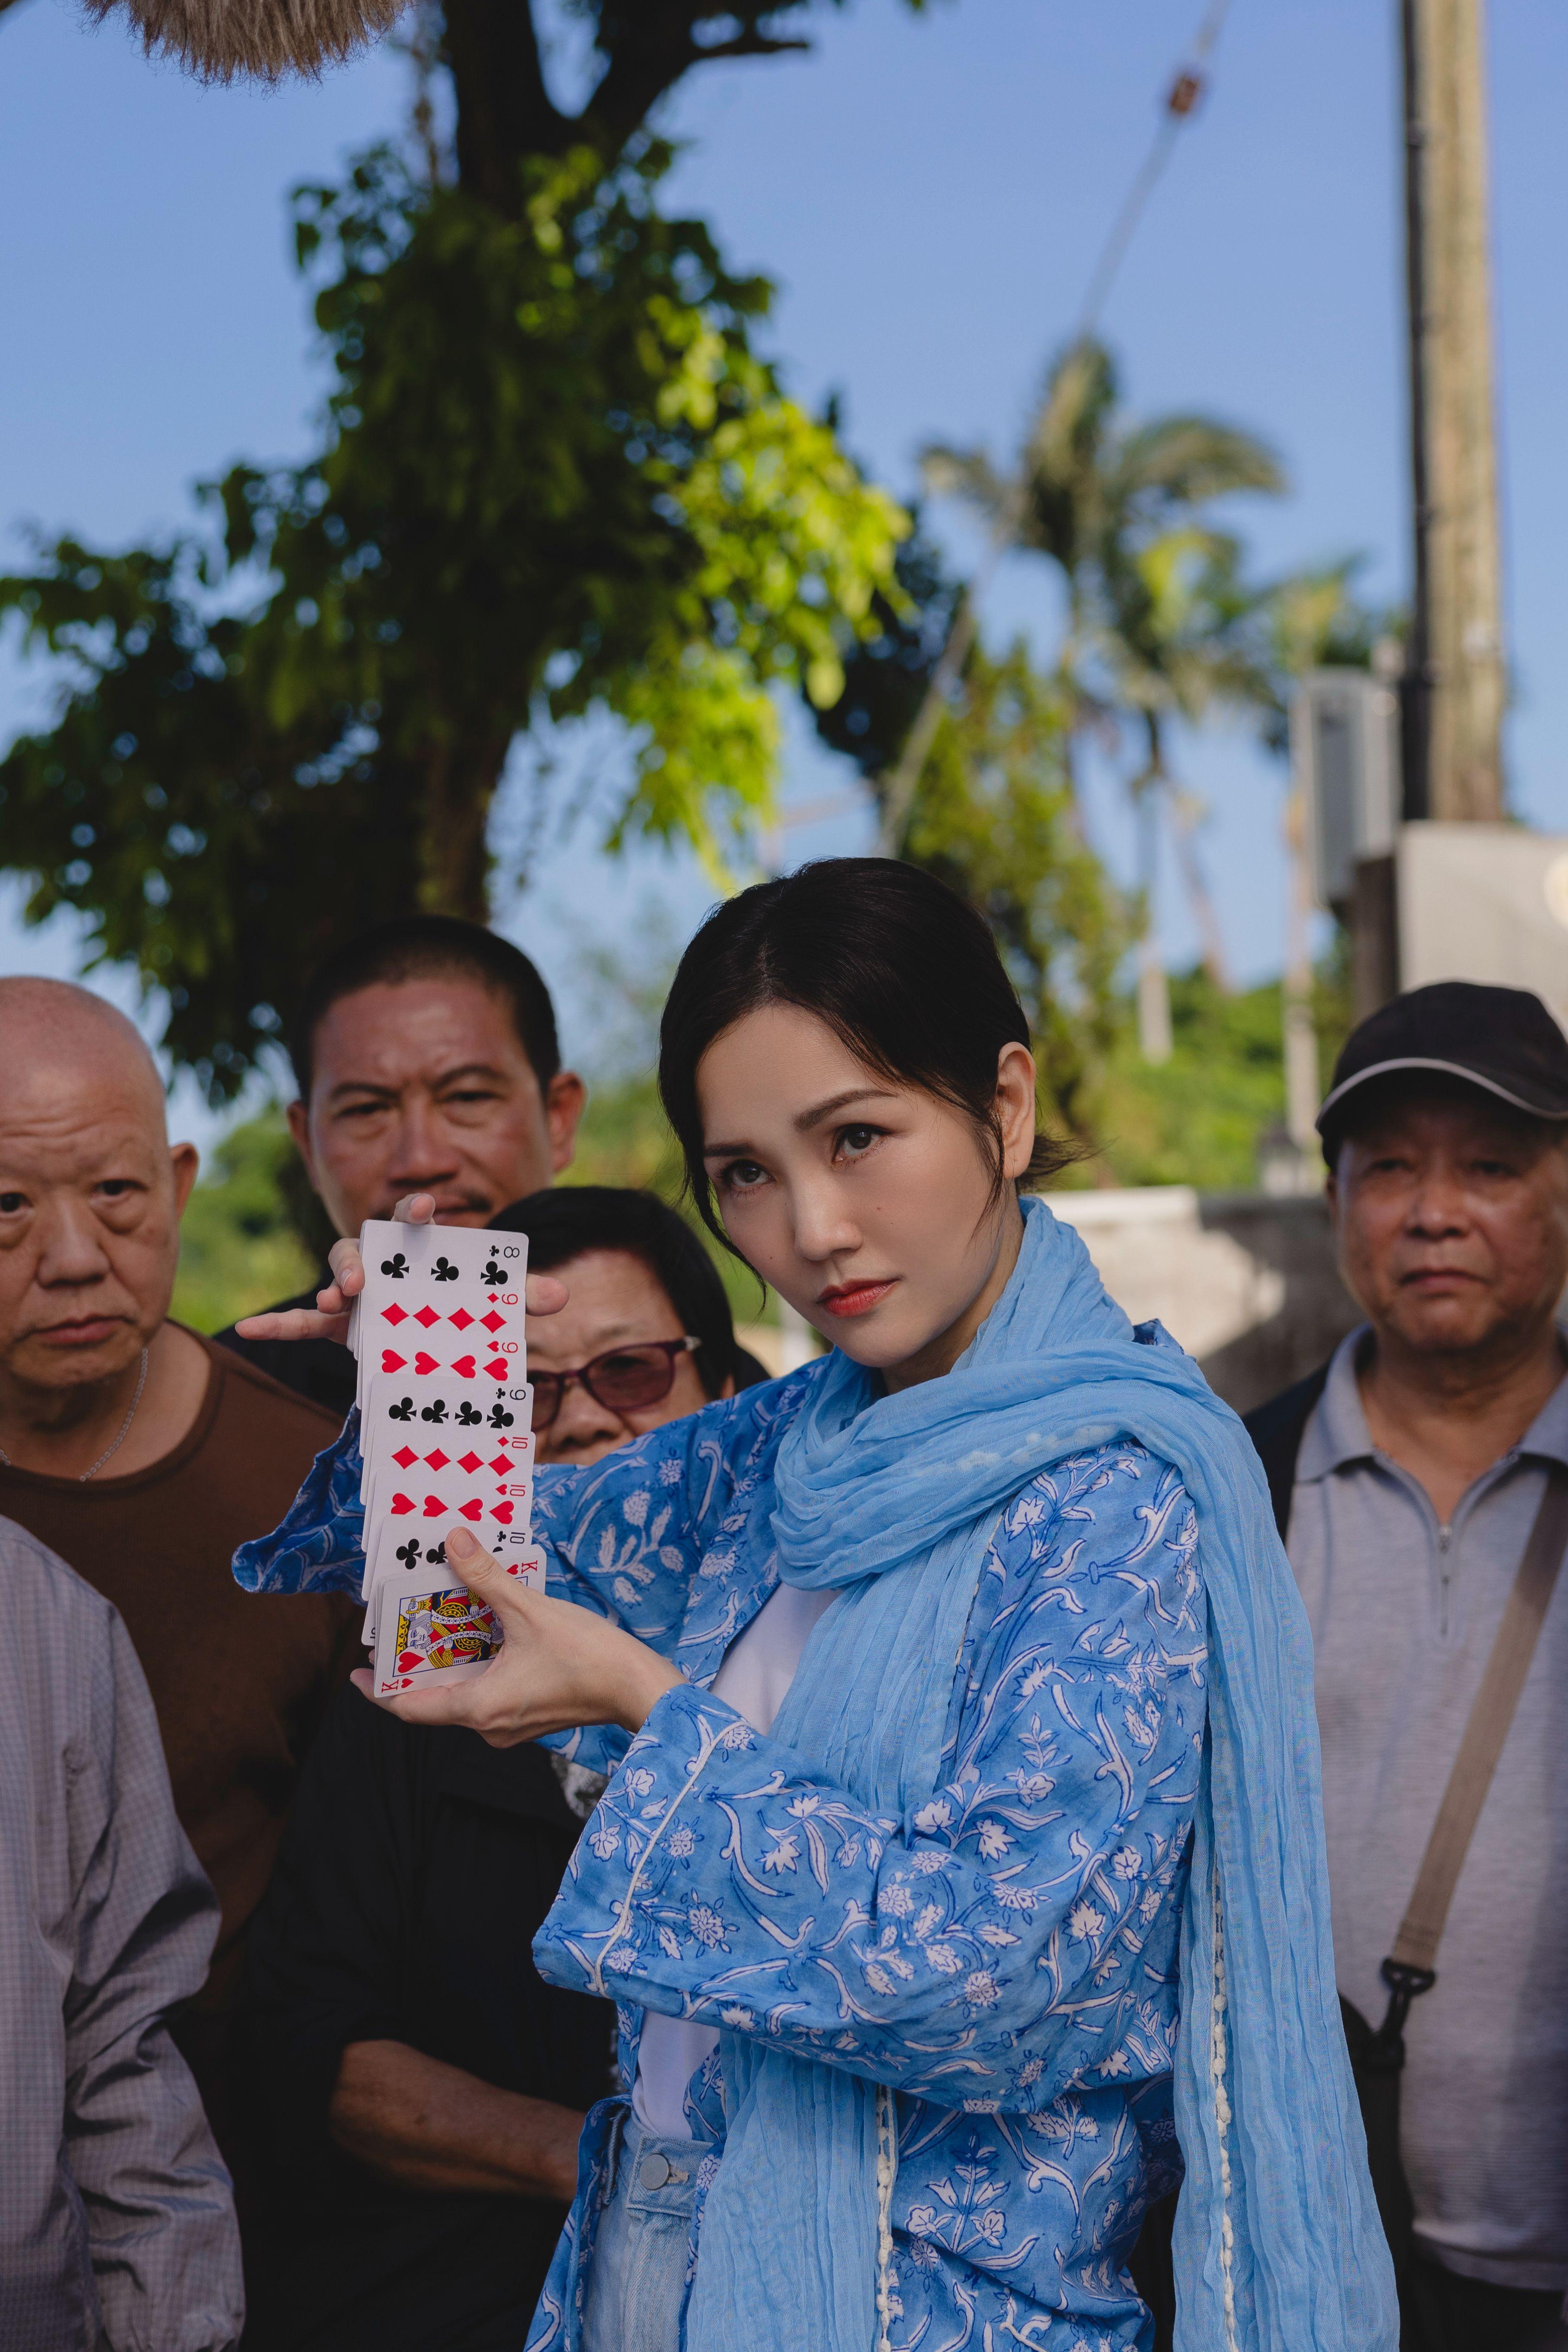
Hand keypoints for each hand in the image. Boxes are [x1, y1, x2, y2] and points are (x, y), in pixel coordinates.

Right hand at [234, 1192, 568, 1348]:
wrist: (432, 1334)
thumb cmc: (459, 1303)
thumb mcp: (492, 1303)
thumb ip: (520, 1296)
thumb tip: (563, 1296)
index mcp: (414, 1249)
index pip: (411, 1223)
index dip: (415, 1211)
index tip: (424, 1206)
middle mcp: (379, 1263)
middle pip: (360, 1248)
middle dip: (359, 1259)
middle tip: (365, 1278)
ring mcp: (354, 1292)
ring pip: (333, 1279)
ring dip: (331, 1287)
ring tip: (338, 1301)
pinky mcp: (336, 1324)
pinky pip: (301, 1322)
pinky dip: (276, 1327)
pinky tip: (247, 1333)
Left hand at [352, 1525, 682, 1740]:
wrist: (639, 1687)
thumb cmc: (587, 1656)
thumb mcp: (529, 1609)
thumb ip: (485, 1576)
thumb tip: (452, 1541)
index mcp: (478, 1708)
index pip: (409, 1707)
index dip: (378, 1690)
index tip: (358, 1670)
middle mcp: (489, 1725)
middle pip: (434, 1699)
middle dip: (415, 1665)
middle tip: (403, 1631)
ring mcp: (511, 1724)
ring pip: (463, 1695)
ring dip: (450, 1662)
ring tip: (441, 1624)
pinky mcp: (531, 1715)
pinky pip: (489, 1693)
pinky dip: (478, 1666)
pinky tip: (486, 1633)